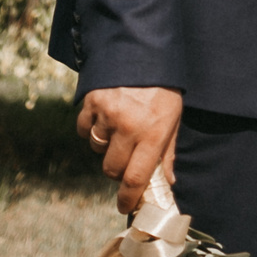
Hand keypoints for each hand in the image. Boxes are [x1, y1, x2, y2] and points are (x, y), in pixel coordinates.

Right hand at [77, 85, 181, 213]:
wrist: (143, 48)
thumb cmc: (163, 87)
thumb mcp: (173, 117)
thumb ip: (168, 151)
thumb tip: (167, 182)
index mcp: (153, 133)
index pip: (136, 178)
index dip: (128, 199)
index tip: (123, 207)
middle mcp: (129, 127)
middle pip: (111, 169)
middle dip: (117, 169)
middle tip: (126, 157)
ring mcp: (107, 114)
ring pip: (97, 148)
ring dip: (105, 146)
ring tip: (118, 128)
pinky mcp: (91, 102)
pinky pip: (83, 129)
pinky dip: (90, 128)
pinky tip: (103, 117)